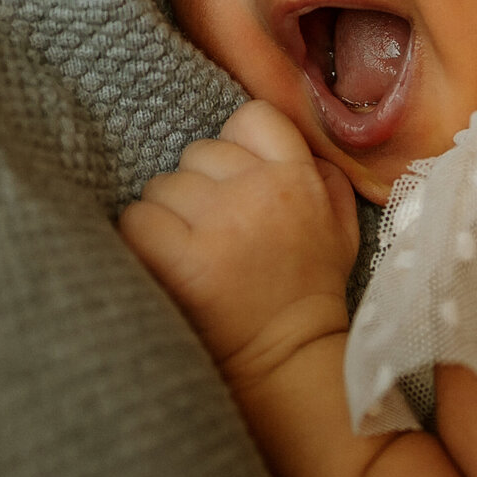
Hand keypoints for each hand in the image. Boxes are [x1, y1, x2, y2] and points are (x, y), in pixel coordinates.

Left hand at [119, 100, 358, 384]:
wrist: (289, 359)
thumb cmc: (309, 289)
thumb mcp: (339, 227)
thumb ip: (321, 175)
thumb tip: (289, 142)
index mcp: (297, 177)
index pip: (251, 117)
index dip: (235, 143)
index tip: (234, 179)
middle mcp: (258, 192)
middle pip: (195, 153)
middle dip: (197, 186)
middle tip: (211, 228)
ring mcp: (218, 225)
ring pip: (161, 186)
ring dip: (167, 213)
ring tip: (189, 249)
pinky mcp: (182, 261)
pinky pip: (137, 219)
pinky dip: (141, 238)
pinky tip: (161, 260)